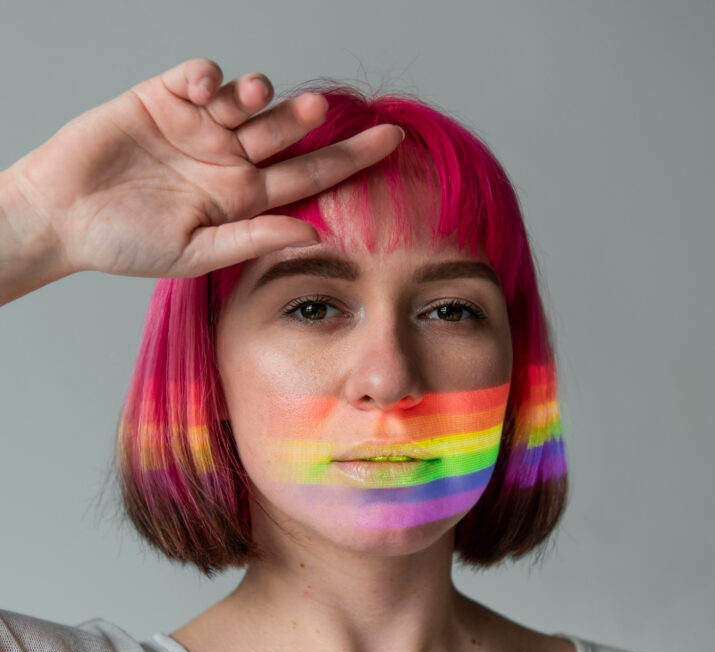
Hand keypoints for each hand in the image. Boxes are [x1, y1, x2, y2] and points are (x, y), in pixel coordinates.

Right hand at [7, 57, 402, 277]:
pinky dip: (211, 74)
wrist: (62, 217)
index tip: (392, 143)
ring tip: (254, 99)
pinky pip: (200, 75)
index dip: (350, 160)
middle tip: (318, 111)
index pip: (308, 178)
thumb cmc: (125, 243)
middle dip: (304, 120)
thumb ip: (251, 238)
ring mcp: (199, 127)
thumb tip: (311, 234)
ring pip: (247, 98)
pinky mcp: (164, 97)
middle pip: (284, 133)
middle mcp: (228, 160)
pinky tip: (207, 88)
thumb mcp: (194, 253)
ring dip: (258, 93)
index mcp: (242, 199)